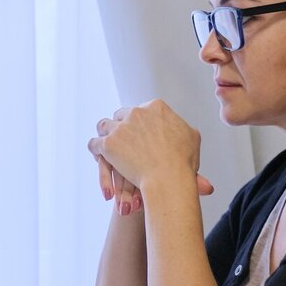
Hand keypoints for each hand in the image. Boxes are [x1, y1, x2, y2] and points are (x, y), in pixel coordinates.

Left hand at [88, 101, 213, 209]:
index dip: (138, 123)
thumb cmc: (182, 162)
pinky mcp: (108, 144)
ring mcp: (120, 128)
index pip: (141, 110)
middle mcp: (136, 113)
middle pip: (121, 115)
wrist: (169, 177)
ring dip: (105, 135)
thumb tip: (183, 129)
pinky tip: (98, 155)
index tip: (138, 133)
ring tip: (106, 146)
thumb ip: (183, 129)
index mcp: (156, 107)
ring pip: (104, 125)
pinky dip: (95, 149)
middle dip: (121, 127)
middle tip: (121, 140)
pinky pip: (94, 143)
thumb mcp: (191, 137)